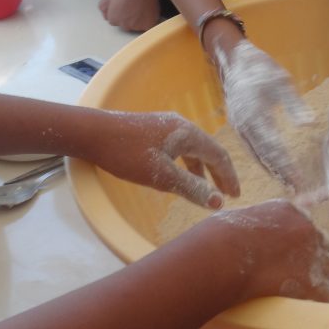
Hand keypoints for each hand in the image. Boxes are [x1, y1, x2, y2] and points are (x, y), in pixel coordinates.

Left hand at [86, 110, 239, 209]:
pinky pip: (180, 147)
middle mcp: (182, 126)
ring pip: (193, 149)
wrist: (92, 133)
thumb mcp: (161, 176)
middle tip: (226, 193)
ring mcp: (167, 125)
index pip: (218, 155)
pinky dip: (187, 163)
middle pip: (208, 150)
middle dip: (218, 173)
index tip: (236, 195)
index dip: (229, 176)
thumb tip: (219, 202)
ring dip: (202, 169)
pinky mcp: (154, 129)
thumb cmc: (127, 154)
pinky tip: (179, 174)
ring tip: (204, 188)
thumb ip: (191, 188)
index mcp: (188, 134)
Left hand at [98, 0, 160, 31]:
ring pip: (138, 26)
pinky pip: (148, 27)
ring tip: (142, 7)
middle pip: (127, 25)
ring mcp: (137, 26)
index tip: (126, 7)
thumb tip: (105, 16)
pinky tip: (148, 10)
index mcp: (113, 19)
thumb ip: (104, 8)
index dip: (122, 14)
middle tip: (135, 6)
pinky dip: (149, 20)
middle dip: (130, 18)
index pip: (116, 21)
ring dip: (140, 20)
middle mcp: (124, 25)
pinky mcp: (148, 25)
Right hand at [204, 198, 328, 302]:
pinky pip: (328, 294)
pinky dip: (317, 301)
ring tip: (302, 295)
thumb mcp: (238, 220)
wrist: (221, 256)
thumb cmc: (216, 240)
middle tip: (295, 277)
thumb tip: (249, 240)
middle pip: (323, 246)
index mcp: (289, 211)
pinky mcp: (313, 282)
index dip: (298, 244)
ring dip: (320, 280)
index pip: (306, 226)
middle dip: (312, 259)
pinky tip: (303, 308)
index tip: (288, 257)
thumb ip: (254, 227)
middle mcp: (307, 229)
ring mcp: (313, 255)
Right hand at [215, 39, 312, 190]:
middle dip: (280, 174)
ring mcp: (238, 127)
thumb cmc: (261, 68)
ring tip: (288, 185)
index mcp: (254, 115)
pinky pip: (251, 148)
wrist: (235, 59)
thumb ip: (294, 104)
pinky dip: (263, 161)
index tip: (298, 181)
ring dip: (271, 170)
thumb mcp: (282, 81)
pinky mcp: (238, 126)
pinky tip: (274, 169)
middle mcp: (243, 125)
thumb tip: (309, 124)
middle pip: (263, 156)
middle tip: (296, 191)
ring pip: (256, 155)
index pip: (273, 147)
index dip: (286, 166)